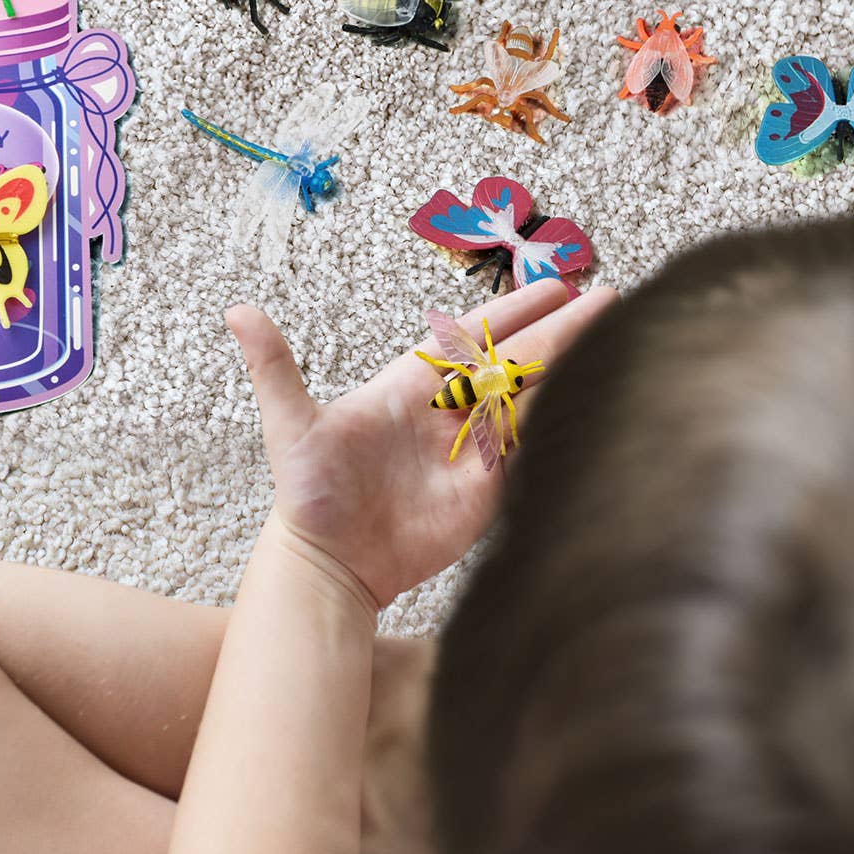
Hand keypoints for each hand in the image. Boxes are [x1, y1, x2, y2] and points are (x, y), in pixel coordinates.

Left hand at [226, 280, 618, 607]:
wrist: (328, 566)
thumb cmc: (308, 494)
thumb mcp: (290, 424)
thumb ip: (274, 367)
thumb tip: (236, 310)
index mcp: (413, 384)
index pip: (476, 337)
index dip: (516, 311)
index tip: (556, 287)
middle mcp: (450, 412)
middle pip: (517, 361)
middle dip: (562, 331)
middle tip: (609, 299)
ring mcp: (472, 451)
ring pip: (531, 400)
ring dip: (572, 370)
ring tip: (617, 339)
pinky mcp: (486, 493)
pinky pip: (530, 452)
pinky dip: (559, 426)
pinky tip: (595, 403)